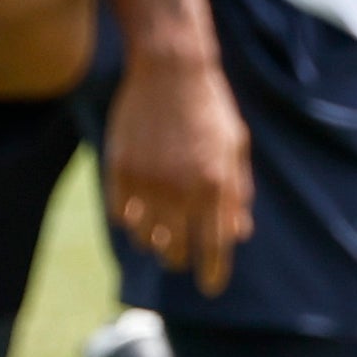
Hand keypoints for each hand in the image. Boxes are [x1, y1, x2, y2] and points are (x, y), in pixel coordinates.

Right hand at [101, 50, 251, 294]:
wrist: (170, 69)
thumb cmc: (209, 108)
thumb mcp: (235, 149)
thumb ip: (236, 195)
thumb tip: (237, 235)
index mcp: (215, 187)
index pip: (215, 248)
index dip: (213, 273)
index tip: (210, 287)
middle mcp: (180, 190)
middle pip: (175, 251)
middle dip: (180, 259)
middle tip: (181, 255)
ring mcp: (146, 182)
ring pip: (145, 238)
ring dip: (154, 241)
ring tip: (159, 230)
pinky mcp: (119, 170)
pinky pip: (120, 215)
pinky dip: (129, 219)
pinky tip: (137, 212)